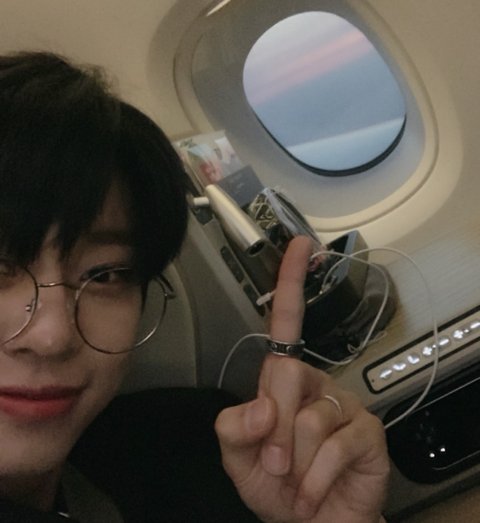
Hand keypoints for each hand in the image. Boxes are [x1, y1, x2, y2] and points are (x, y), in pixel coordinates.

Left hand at [215, 236, 389, 521]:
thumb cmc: (277, 485)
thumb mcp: (238, 457)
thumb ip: (234, 427)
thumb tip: (263, 404)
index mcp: (284, 381)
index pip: (287, 322)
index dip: (292, 282)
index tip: (300, 247)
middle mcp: (316, 382)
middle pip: (285, 376)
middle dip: (274, 429)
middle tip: (275, 462)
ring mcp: (344, 404)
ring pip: (309, 417)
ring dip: (294, 458)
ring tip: (295, 478)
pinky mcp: (367, 431)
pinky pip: (334, 444)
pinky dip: (314, 476)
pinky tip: (315, 488)